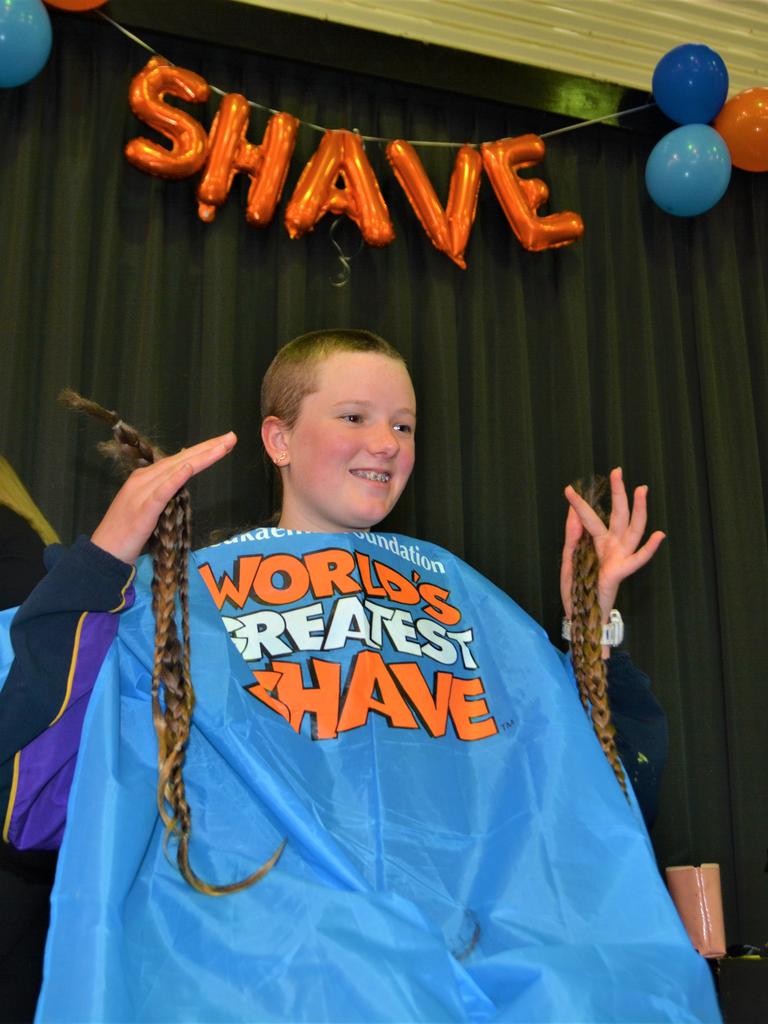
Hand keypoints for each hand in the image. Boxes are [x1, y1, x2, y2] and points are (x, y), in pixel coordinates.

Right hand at [91, 432, 236, 563]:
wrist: (103, 553)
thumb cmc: (127, 535)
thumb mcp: (148, 509)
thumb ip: (163, 495)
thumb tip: (181, 483)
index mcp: (145, 478)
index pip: (178, 460)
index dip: (201, 451)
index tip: (224, 444)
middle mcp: (143, 479)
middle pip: (181, 459)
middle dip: (208, 448)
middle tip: (231, 437)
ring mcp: (142, 493)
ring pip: (176, 470)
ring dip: (200, 457)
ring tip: (222, 447)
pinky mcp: (143, 509)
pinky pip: (162, 491)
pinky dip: (176, 478)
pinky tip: (189, 467)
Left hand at [560, 467, 664, 624]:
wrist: (579, 617)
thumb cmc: (577, 590)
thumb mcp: (568, 560)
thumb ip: (572, 537)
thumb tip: (573, 513)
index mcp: (597, 544)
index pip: (591, 518)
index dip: (580, 504)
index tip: (569, 488)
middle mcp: (611, 548)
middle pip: (618, 516)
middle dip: (618, 493)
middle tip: (617, 471)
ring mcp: (618, 559)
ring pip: (632, 530)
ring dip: (638, 510)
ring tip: (641, 490)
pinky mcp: (618, 573)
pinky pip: (636, 560)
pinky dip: (648, 549)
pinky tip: (658, 535)